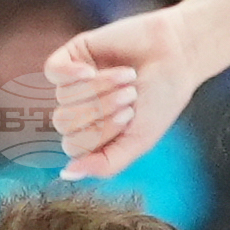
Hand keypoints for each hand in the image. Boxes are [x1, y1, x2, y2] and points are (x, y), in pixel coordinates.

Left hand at [48, 6, 197, 180]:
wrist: (176, 56)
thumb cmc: (161, 102)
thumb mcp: (138, 141)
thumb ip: (106, 164)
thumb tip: (67, 174)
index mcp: (94, 137)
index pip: (73, 146)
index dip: (99, 133)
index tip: (129, 117)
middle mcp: (81, 112)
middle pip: (64, 122)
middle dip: (100, 110)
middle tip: (130, 96)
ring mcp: (74, 83)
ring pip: (63, 97)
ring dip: (99, 88)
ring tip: (129, 78)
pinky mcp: (73, 55)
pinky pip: (53, 71)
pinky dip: (71, 74)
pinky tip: (90, 70)